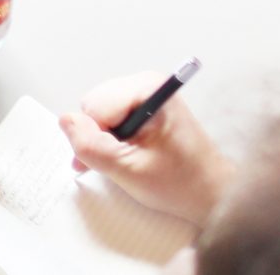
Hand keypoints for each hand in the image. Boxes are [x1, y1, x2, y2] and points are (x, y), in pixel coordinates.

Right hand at [59, 75, 231, 224]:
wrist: (215, 196)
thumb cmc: (182, 184)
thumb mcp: (128, 170)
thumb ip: (91, 145)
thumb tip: (65, 120)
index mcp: (147, 89)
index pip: (94, 107)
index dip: (99, 138)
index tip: (122, 159)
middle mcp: (146, 84)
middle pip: (94, 105)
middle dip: (100, 137)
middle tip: (124, 163)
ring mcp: (146, 94)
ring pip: (98, 112)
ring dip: (106, 140)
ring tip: (130, 161)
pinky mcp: (145, 106)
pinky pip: (110, 116)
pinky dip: (113, 138)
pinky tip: (131, 155)